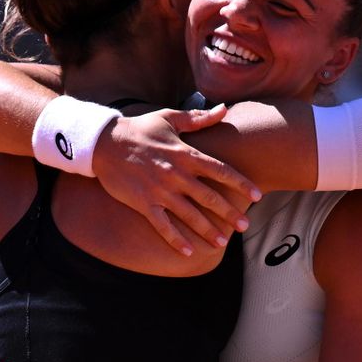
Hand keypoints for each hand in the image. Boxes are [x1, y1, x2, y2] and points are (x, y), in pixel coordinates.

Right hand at [92, 104, 261, 255]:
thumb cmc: (140, 128)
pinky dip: (176, 239)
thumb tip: (224, 109)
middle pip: (209, 197)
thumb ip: (199, 119)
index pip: (220, 170)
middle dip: (229, 213)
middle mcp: (176, 174)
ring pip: (189, 215)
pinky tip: (189, 252)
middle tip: (245, 226)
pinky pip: (163, 225)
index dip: (240, 184)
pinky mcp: (144, 203)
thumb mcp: (170, 118)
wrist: (104, 142)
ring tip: (222, 242)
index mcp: (186, 154)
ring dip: (207, 230)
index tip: (257, 196)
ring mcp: (160, 190)